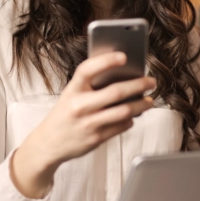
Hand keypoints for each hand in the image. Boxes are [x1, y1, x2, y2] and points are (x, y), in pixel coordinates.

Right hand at [11, 52, 156, 197]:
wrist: (48, 144)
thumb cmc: (64, 115)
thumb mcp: (70, 95)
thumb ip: (90, 86)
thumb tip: (121, 76)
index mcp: (72, 90)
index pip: (88, 70)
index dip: (106, 61)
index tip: (124, 56)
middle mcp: (79, 106)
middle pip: (115, 92)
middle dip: (138, 85)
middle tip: (151, 81)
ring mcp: (88, 123)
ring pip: (123, 111)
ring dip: (141, 105)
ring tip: (149, 101)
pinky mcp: (96, 138)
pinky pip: (121, 126)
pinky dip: (130, 119)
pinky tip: (133, 116)